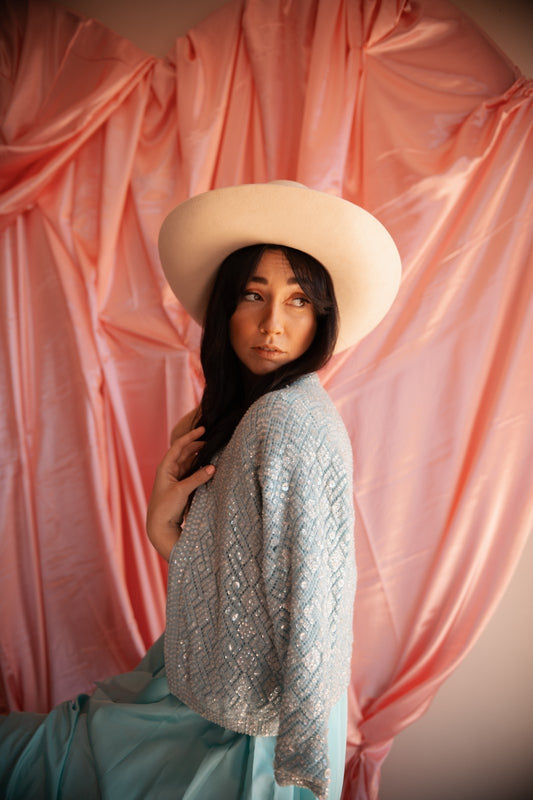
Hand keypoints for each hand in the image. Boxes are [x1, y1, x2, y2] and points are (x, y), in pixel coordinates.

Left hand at [146, 427, 214, 560]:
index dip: (191, 436)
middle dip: (198, 445)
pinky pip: (192, 472)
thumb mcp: (182, 491)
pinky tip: (209, 465)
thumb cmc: (165, 507)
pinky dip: (200, 467)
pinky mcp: (182, 487)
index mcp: (165, 467)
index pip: (179, 446)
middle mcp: (170, 470)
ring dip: (200, 456)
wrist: (160, 526)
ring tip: (213, 450)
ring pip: (190, 462)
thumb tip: (213, 467)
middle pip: (185, 452)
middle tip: (212, 441)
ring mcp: (176, 478)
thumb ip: (197, 478)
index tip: (203, 429)